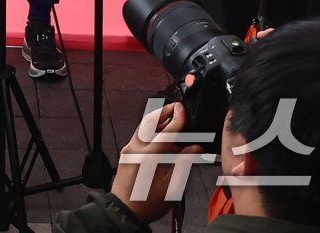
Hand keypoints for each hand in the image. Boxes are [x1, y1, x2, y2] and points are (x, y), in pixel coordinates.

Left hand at [110, 101, 206, 223]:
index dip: (177, 119)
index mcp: (148, 157)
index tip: (184, 108)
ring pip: (143, 128)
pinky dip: (152, 132)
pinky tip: (164, 140)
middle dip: (164, 112)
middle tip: (176, 107)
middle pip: (149, 122)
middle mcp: (136, 149)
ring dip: (158, 121)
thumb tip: (195, 148)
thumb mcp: (171, 187)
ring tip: (173, 121)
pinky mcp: (127, 154)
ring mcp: (129, 150)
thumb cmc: (146, 204)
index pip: (166, 132)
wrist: (124, 213)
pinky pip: (140, 137)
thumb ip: (183, 163)